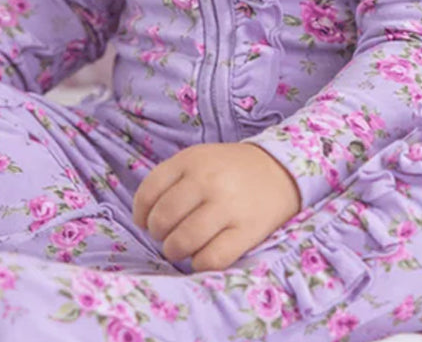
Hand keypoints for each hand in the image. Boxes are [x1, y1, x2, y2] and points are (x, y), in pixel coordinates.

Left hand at [133, 142, 300, 271]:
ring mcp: (228, 206)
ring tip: (183, 247)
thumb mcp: (199, 159)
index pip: (148, 192)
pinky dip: (200, 263)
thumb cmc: (230, 169)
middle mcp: (208, 181)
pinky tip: (204, 253)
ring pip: (182, 242)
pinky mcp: (246, 231)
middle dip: (159, 235)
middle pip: (162, 220)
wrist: (280, 170)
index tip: (146, 221)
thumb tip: (143, 219)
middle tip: (169, 234)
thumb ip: (170, 180)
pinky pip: (210, 259)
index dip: (141, 214)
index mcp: (192, 160)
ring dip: (175, 251)